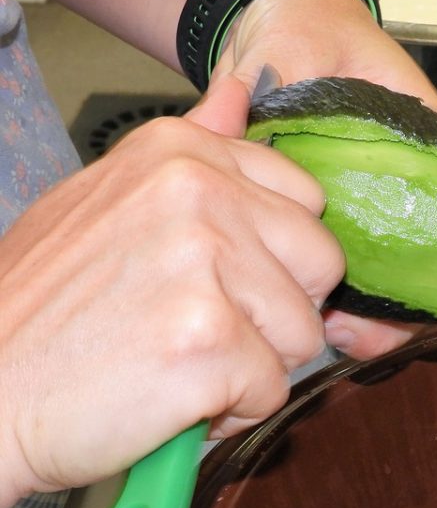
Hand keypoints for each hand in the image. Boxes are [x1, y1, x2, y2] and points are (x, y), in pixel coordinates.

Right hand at [0, 77, 342, 507]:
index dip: (274, 258)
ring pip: (304, 332)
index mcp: (179, 153)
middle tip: (198, 329)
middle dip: (277, 313)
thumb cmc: (44, 310)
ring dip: (253, 367)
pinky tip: (168, 398)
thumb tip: (241, 94)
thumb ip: (193, 151)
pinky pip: (273, 390)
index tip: (213, 280)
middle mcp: (196, 192)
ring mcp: (203, 262)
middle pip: (321, 265)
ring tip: (175, 362)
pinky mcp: (209, 339)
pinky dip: (229, 412)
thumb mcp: (108, 201)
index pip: (307, 201)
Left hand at [209, 0, 436, 357]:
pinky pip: (350, 293)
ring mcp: (377, 226)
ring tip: (348, 330)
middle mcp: (415, 198)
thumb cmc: (310, 33)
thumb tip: (260, 100)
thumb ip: (294, 72)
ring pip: (403, 296)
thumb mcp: (312, 40)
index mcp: (435, 151)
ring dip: (386, 327)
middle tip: (406, 332)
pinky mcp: (333, 242)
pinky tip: (323, 320)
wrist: (270, 39)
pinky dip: (345, 318)